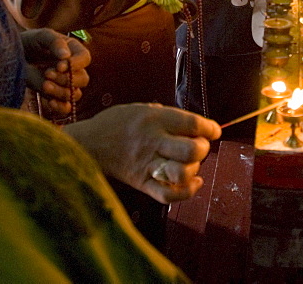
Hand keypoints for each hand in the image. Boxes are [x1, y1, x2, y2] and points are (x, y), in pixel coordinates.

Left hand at [21, 29, 90, 116]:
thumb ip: (55, 43)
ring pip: (74, 94)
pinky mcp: (54, 97)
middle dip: (65, 79)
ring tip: (44, 85)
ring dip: (61, 92)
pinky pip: (65, 108)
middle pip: (82, 79)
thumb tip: (66, 57)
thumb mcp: (40, 36)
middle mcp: (71, 69)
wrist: (11, 56)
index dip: (76, 64)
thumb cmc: (28, 42)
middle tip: (47, 74)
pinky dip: (61, 107)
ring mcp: (63, 84)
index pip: (85, 58)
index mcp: (72, 51)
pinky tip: (50, 102)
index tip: (59, 65)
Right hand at [63, 104, 221, 203]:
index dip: (209, 128)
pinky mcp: (142, 183)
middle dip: (203, 149)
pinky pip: (168, 194)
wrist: (89, 144)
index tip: (214, 131)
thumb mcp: (143, 108)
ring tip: (191, 164)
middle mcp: (153, 141)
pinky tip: (194, 182)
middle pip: (191, 149)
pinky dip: (187, 192)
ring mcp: (147, 164)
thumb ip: (168, 116)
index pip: (192, 124)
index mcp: (154, 119)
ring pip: (182, 173)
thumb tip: (196, 127)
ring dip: (194, 169)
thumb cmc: (118, 123)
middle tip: (199, 146)